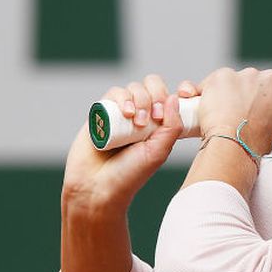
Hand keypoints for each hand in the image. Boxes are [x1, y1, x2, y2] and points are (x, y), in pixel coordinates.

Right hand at [62, 74, 192, 214]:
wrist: (97, 186)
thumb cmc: (129, 174)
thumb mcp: (159, 151)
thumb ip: (172, 126)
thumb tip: (174, 98)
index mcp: (158, 124)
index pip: (169, 96)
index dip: (171, 95)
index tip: (171, 108)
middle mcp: (141, 115)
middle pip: (152, 85)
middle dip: (155, 96)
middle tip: (152, 118)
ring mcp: (121, 112)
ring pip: (134, 88)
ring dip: (139, 99)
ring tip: (136, 122)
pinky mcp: (102, 111)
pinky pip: (114, 93)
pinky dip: (122, 98)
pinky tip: (126, 113)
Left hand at [195, 65, 271, 154]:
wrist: (233, 145)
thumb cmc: (253, 143)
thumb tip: (260, 111)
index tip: (268, 90)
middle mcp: (271, 79)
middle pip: (259, 76)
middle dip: (249, 89)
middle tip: (241, 109)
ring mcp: (247, 75)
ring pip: (237, 78)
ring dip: (230, 90)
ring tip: (225, 113)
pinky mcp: (224, 75)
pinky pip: (216, 80)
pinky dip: (211, 90)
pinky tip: (211, 107)